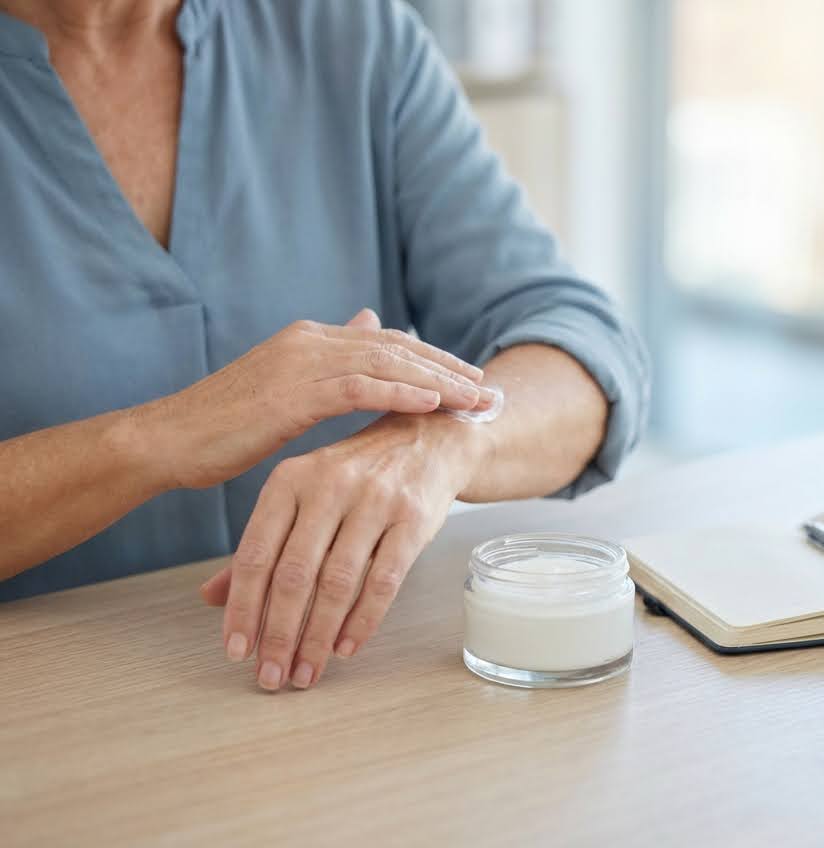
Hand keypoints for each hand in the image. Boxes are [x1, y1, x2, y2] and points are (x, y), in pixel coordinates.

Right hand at [143, 309, 494, 488]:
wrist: (169, 440)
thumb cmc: (227, 424)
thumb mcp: (288, 386)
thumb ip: (332, 358)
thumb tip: (371, 321)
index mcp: (312, 339)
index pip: (390, 343)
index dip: (436, 361)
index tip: (475, 381)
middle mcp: (310, 340)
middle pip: (398, 349)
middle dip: (449, 370)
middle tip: (491, 392)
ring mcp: (300, 363)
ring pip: (386, 365)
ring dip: (437, 383)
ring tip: (476, 401)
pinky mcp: (290, 393)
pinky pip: (357, 389)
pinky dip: (399, 394)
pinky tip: (432, 405)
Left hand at [199, 411, 489, 689]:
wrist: (430, 440)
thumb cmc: (358, 474)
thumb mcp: (303, 495)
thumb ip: (262, 544)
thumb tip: (211, 598)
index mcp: (290, 479)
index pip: (256, 554)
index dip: (242, 608)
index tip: (236, 651)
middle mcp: (329, 485)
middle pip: (294, 574)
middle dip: (279, 634)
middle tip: (271, 677)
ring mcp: (375, 500)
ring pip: (338, 583)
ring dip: (318, 637)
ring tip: (307, 672)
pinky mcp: (414, 519)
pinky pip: (384, 581)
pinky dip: (362, 621)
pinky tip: (346, 647)